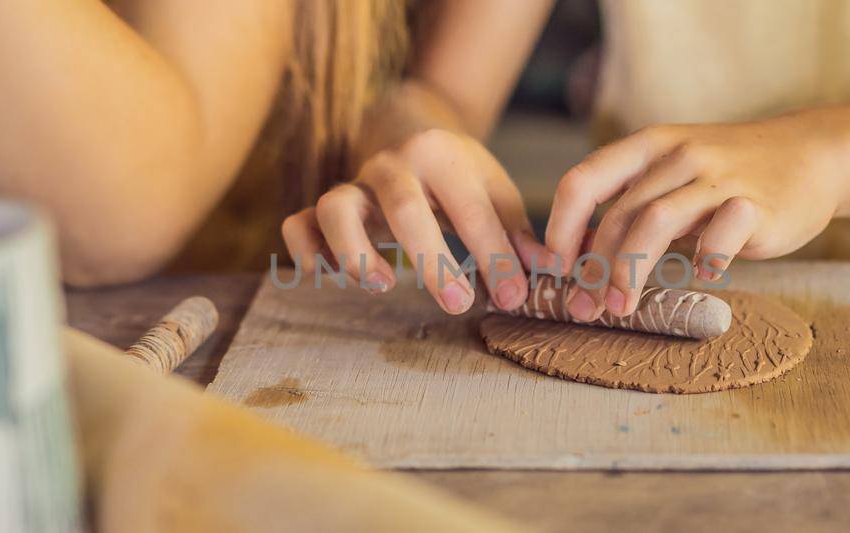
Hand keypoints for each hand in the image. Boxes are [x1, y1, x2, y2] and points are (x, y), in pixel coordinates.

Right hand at [282, 129, 553, 313]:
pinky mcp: (323, 205)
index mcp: (441, 155)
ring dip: (356, 250)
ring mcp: (352, 184)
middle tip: (460, 303)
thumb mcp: (496, 192)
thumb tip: (550, 272)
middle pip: (403, 207)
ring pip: (335, 208)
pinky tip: (325, 277)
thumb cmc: (460, 178)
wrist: (410, 134)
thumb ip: (518, 235)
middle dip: (433, 259)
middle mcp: (391, 164)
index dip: (494, 255)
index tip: (514, 297)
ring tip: (383, 286)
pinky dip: (305, 249)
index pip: (470, 208)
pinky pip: (298, 223)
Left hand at [546, 122, 849, 320]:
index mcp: (649, 146)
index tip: (554, 271)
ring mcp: (718, 177)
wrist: (814, 156)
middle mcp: (679, 155)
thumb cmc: (731, 176)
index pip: (583, 182)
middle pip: (617, 214)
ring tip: (621, 309)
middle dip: (593, 269)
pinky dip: (705, 261)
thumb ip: (633, 206)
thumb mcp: (674, 177)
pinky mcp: (756, 204)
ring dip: (630, 270)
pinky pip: (720, 236)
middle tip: (583, 309)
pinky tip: (705, 276)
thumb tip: (581, 258)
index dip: (560, 229)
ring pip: (655, 221)